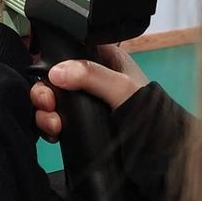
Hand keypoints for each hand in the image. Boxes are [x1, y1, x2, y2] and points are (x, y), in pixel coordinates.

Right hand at [30, 45, 148, 141]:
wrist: (156, 149)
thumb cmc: (149, 111)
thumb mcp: (122, 88)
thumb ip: (91, 76)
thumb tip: (56, 73)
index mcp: (104, 60)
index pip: (69, 51)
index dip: (53, 61)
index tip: (49, 78)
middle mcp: (90, 79)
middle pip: (54, 78)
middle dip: (45, 92)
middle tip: (48, 104)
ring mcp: (83, 102)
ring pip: (51, 100)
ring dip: (45, 112)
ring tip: (54, 124)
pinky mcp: (78, 122)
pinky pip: (54, 120)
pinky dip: (49, 126)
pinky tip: (55, 132)